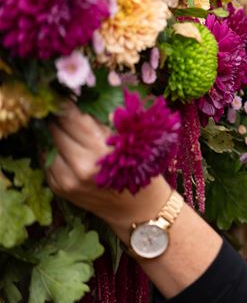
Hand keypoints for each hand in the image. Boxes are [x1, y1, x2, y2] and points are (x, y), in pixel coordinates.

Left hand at [47, 102, 170, 238]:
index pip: (71, 116)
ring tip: (71, 129)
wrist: (139, 210)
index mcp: (101, 150)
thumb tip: (89, 95)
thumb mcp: (136, 140)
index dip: (67, 101)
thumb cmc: (143, 170)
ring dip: (57, 133)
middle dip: (61, 116)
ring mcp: (66, 179)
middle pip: (56, 127)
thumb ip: (112, 118)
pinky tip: (71, 149)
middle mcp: (79, 166)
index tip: (67, 92)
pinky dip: (57, 150)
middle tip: (69, 108)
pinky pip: (48, 159)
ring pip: (48, 142)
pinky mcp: (59, 187)